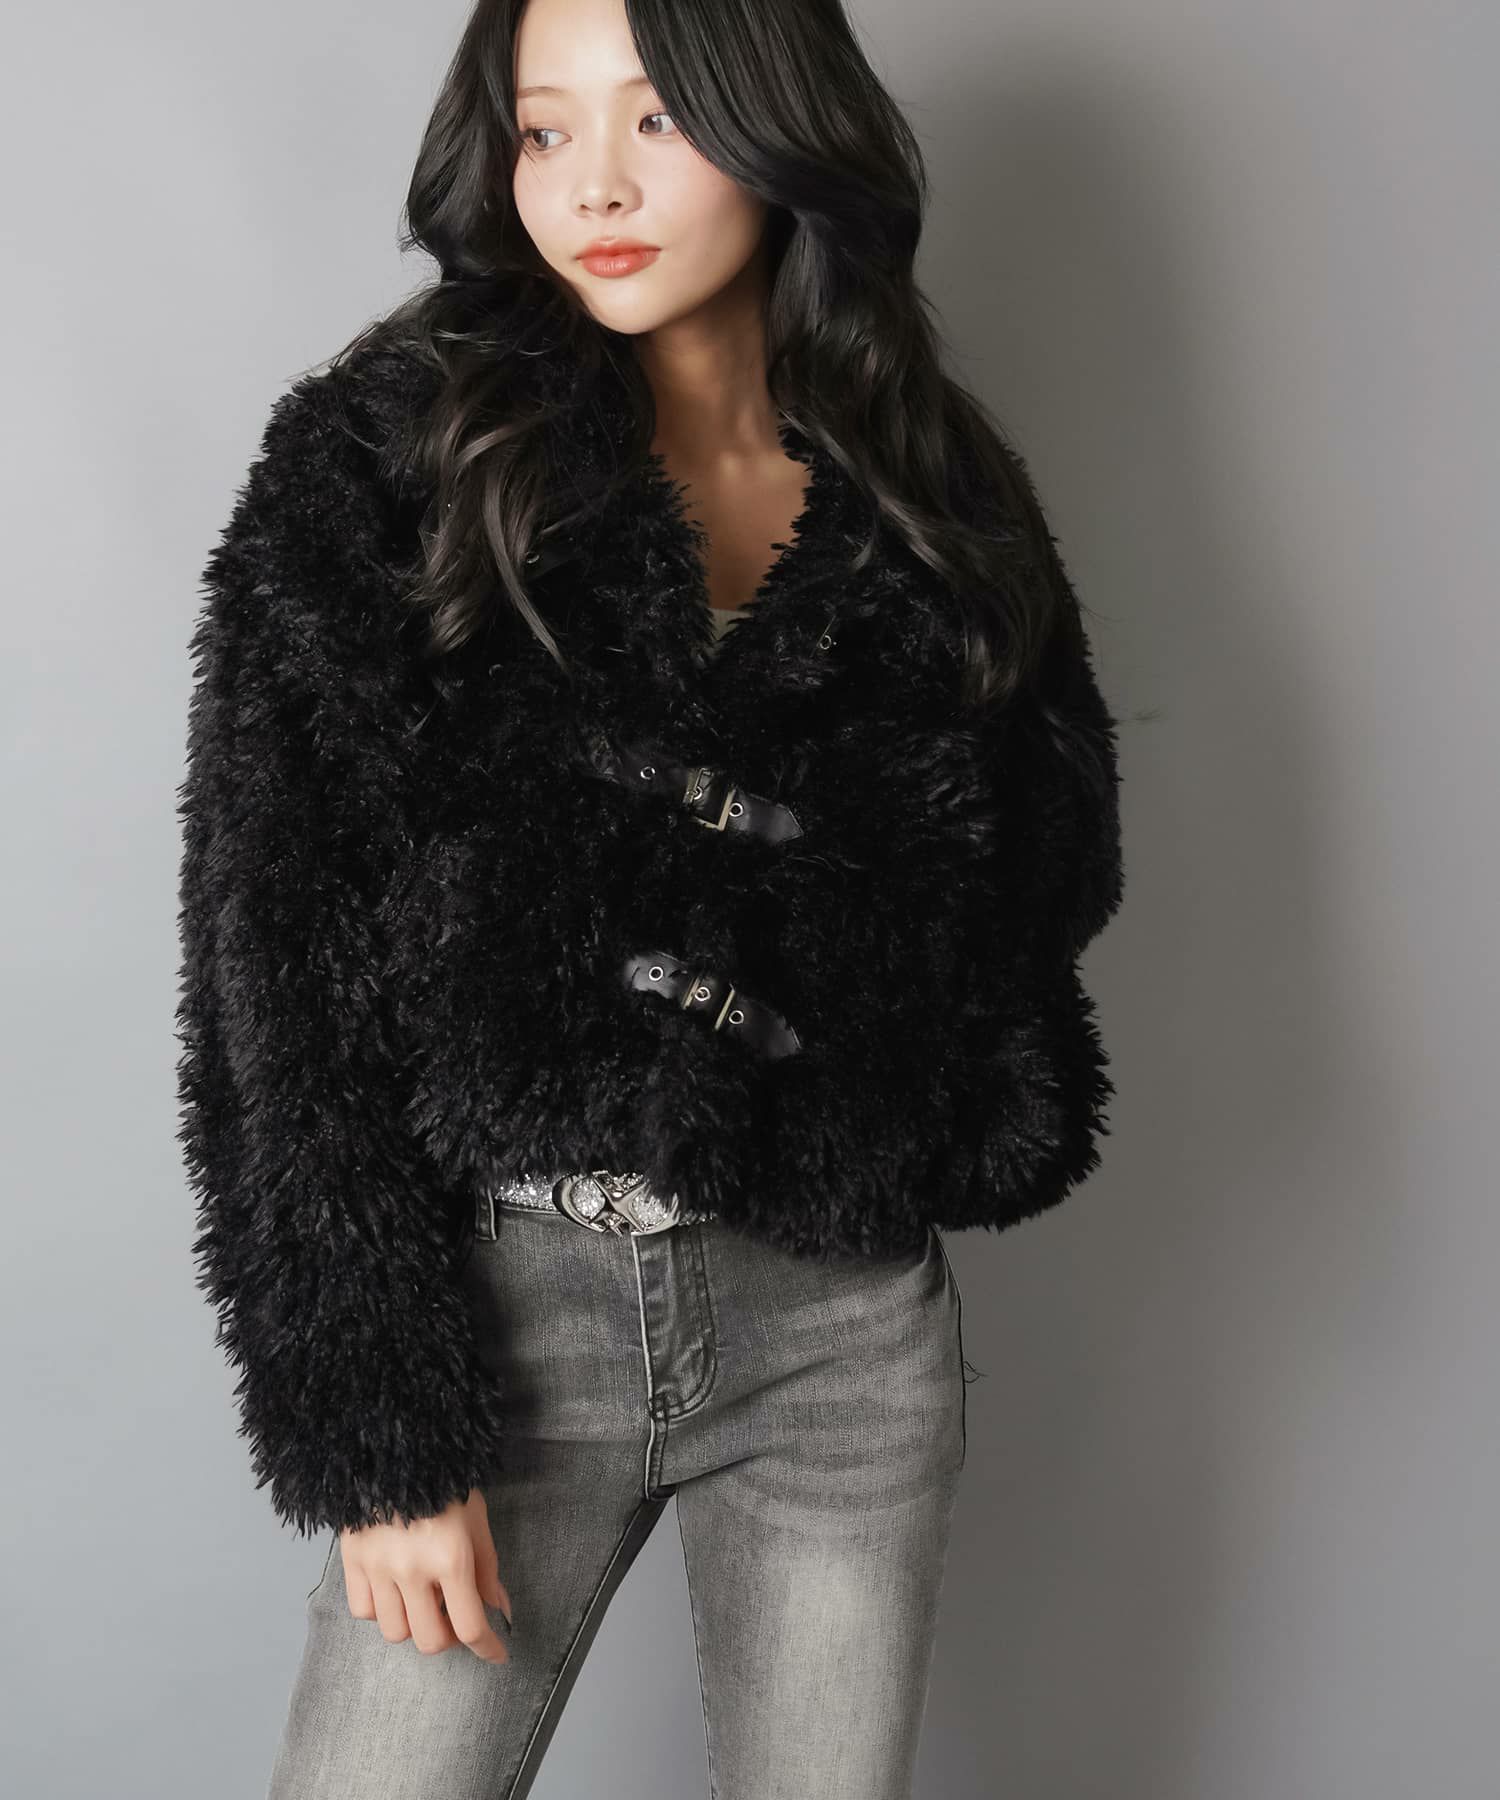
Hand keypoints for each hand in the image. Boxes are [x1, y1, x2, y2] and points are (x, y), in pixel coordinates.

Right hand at [338, 1489, 513, 1661]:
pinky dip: (381, 1609)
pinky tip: (394, 1589)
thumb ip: (487, 1567)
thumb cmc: (444, 1480)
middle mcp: (413, 1571)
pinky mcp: (353, 1561)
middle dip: (449, 1636)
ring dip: (414, 1623)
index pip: (470, 1627)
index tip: (497, 1654)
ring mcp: (379, 1568)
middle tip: (454, 1616)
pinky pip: (364, 1611)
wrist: (395, 1446)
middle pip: (430, 1640)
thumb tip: (499, 1608)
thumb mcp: (477, 1519)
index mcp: (451, 1558)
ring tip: (423, 1597)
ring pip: (395, 1632)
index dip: (488, 1648)